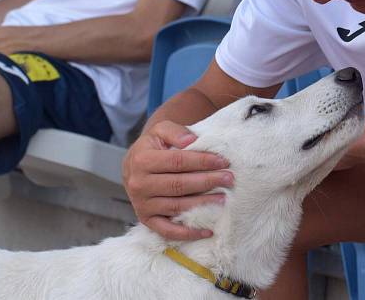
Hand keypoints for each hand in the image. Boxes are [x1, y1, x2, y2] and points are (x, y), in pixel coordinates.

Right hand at [123, 119, 233, 239]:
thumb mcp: (160, 131)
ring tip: (223, 199)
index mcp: (142, 160)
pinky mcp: (146, 220)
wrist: (135, 165)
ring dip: (202, 204)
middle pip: (179, 185)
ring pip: (176, 206)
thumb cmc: (153, 146)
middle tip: (229, 179)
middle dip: (207, 181)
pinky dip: (188, 233)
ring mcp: (142, 204)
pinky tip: (208, 230)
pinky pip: (168, 230)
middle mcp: (139, 184)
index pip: (178, 162)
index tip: (223, 161)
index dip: (202, 161)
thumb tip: (191, 141)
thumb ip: (175, 132)